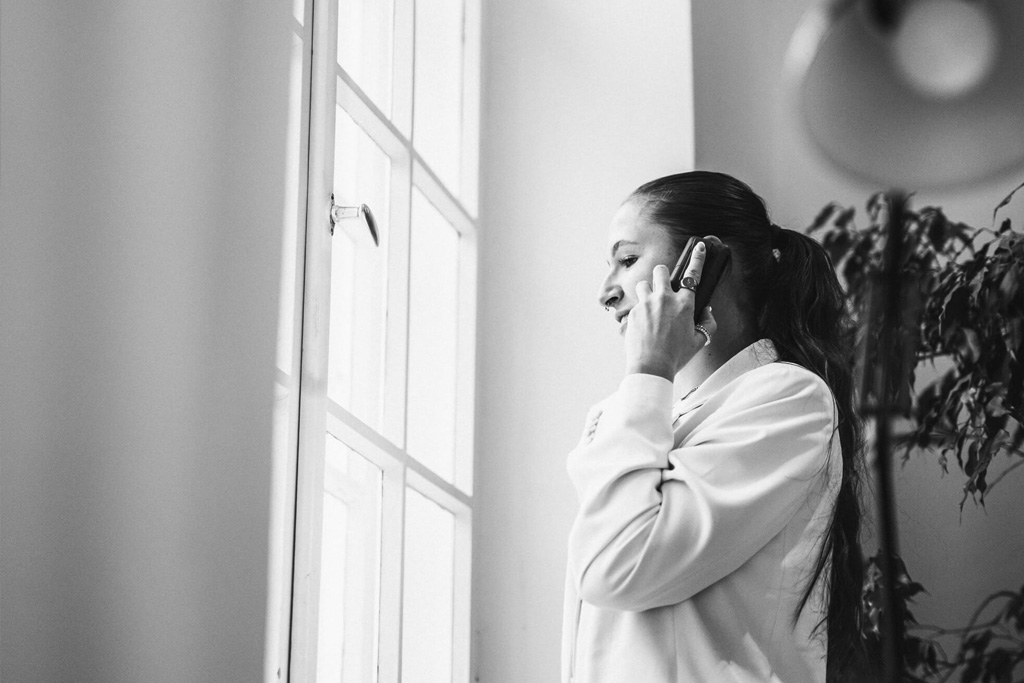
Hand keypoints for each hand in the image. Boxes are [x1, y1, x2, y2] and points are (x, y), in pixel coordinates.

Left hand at [623, 241, 717, 380]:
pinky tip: (642, 328)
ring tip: (650, 307)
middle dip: (661, 275)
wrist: (651, 367)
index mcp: (684, 304)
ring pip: (643, 284)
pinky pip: (634, 306)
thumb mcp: (698, 341)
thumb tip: (706, 311)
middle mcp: (664, 299)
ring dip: (647, 292)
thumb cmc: (676, 356)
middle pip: (660, 270)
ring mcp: (646, 304)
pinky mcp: (632, 313)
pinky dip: (639, 313)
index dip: (697, 259)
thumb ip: (706, 323)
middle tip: (662, 286)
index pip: (693, 275)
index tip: (699, 247)